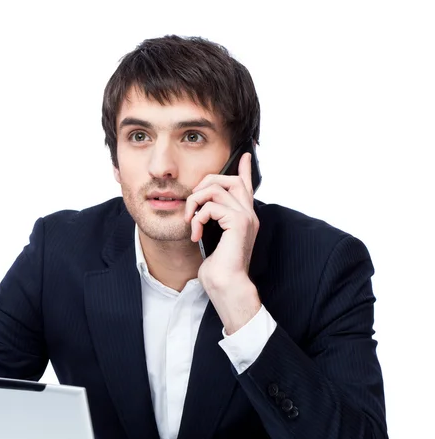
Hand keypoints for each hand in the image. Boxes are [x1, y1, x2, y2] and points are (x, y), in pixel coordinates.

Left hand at [184, 152, 261, 333]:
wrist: (226, 285)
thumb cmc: (218, 270)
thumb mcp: (212, 241)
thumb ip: (212, 223)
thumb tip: (199, 214)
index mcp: (244, 218)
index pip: (246, 186)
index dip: (245, 168)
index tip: (246, 153)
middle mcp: (248, 214)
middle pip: (230, 179)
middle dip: (205, 183)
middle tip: (192, 203)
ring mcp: (245, 217)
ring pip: (215, 188)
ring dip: (195, 202)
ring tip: (190, 221)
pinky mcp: (238, 222)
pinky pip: (210, 206)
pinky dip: (197, 218)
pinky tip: (195, 234)